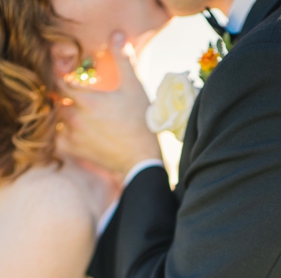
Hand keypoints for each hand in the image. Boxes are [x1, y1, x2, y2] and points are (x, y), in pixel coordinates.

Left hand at [59, 32, 161, 175]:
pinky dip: (59, 133)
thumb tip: (116, 34)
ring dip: (61, 114)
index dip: (63, 79)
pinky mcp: (75, 150)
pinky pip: (56, 139)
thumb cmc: (141, 123)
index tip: (70, 80)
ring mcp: (73, 135)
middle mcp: (75, 117)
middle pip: (56, 101)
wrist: (142, 160)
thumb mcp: (135, 89)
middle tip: (72, 97)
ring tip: (74, 113)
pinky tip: (71, 131)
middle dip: (61, 97)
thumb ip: (123, 60)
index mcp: (87, 100)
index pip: (60, 83)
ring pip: (55, 119)